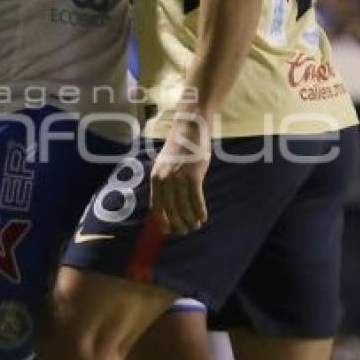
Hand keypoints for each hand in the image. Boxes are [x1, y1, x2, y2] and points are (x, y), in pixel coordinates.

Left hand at [149, 113, 210, 235]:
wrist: (190, 128)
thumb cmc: (179, 148)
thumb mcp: (165, 165)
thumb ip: (165, 182)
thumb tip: (168, 203)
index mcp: (155, 178)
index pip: (157, 207)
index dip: (163, 221)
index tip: (169, 231)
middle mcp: (165, 179)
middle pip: (170, 210)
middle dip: (178, 224)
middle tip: (185, 231)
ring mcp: (179, 177)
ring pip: (184, 207)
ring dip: (191, 220)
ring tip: (196, 226)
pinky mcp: (194, 175)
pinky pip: (196, 200)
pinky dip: (200, 211)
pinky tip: (203, 217)